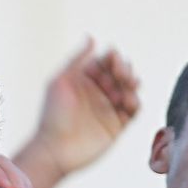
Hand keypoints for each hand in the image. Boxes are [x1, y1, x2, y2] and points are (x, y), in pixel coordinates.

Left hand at [21, 39, 140, 180]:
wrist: (54, 150)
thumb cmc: (52, 115)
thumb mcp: (61, 81)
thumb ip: (77, 60)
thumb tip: (91, 38)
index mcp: (85, 80)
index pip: (105, 62)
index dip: (112, 58)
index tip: (112, 60)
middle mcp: (98, 92)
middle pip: (120, 74)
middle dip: (124, 69)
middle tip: (121, 74)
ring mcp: (108, 108)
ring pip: (129, 90)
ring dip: (132, 83)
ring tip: (128, 84)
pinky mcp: (116, 126)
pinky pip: (133, 110)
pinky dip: (135, 102)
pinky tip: (128, 100)